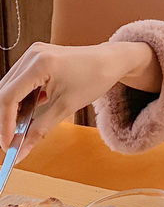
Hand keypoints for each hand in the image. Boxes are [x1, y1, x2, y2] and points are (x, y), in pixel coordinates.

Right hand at [0, 40, 158, 152]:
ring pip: (10, 88)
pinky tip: (28, 114)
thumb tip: (20, 152)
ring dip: (12, 110)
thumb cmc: (94, 79)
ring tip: (21, 129)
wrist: (110, 61)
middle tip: (11, 142)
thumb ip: (39, 130)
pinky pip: (20, 82)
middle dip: (6, 118)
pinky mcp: (36, 58)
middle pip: (4, 92)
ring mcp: (33, 54)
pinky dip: (21, 100)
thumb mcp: (66, 108)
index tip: (7, 145)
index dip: (4, 124)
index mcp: (40, 64)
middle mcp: (32, 55)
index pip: (8, 97)